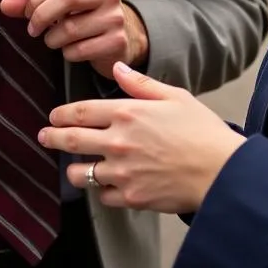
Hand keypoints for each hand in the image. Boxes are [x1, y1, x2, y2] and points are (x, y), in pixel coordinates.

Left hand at [0, 0, 148, 76]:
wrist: (121, 38)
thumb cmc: (82, 15)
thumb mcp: (57, 0)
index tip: (19, 9)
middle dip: (40, 15)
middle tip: (32, 28)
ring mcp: (114, 17)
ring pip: (69, 28)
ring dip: (51, 38)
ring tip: (53, 39)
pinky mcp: (116, 41)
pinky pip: (78, 50)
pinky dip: (67, 53)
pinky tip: (71, 50)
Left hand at [39, 62, 245, 213]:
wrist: (222, 171)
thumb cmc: (202, 131)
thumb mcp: (175, 96)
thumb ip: (140, 83)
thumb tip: (117, 69)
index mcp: (127, 113)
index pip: (80, 112)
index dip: (61, 114)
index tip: (54, 117)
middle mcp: (118, 142)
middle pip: (71, 141)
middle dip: (52, 138)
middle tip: (44, 137)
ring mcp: (122, 172)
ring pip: (80, 173)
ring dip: (73, 168)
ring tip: (73, 167)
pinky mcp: (131, 198)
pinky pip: (102, 196)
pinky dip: (100, 190)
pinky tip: (105, 185)